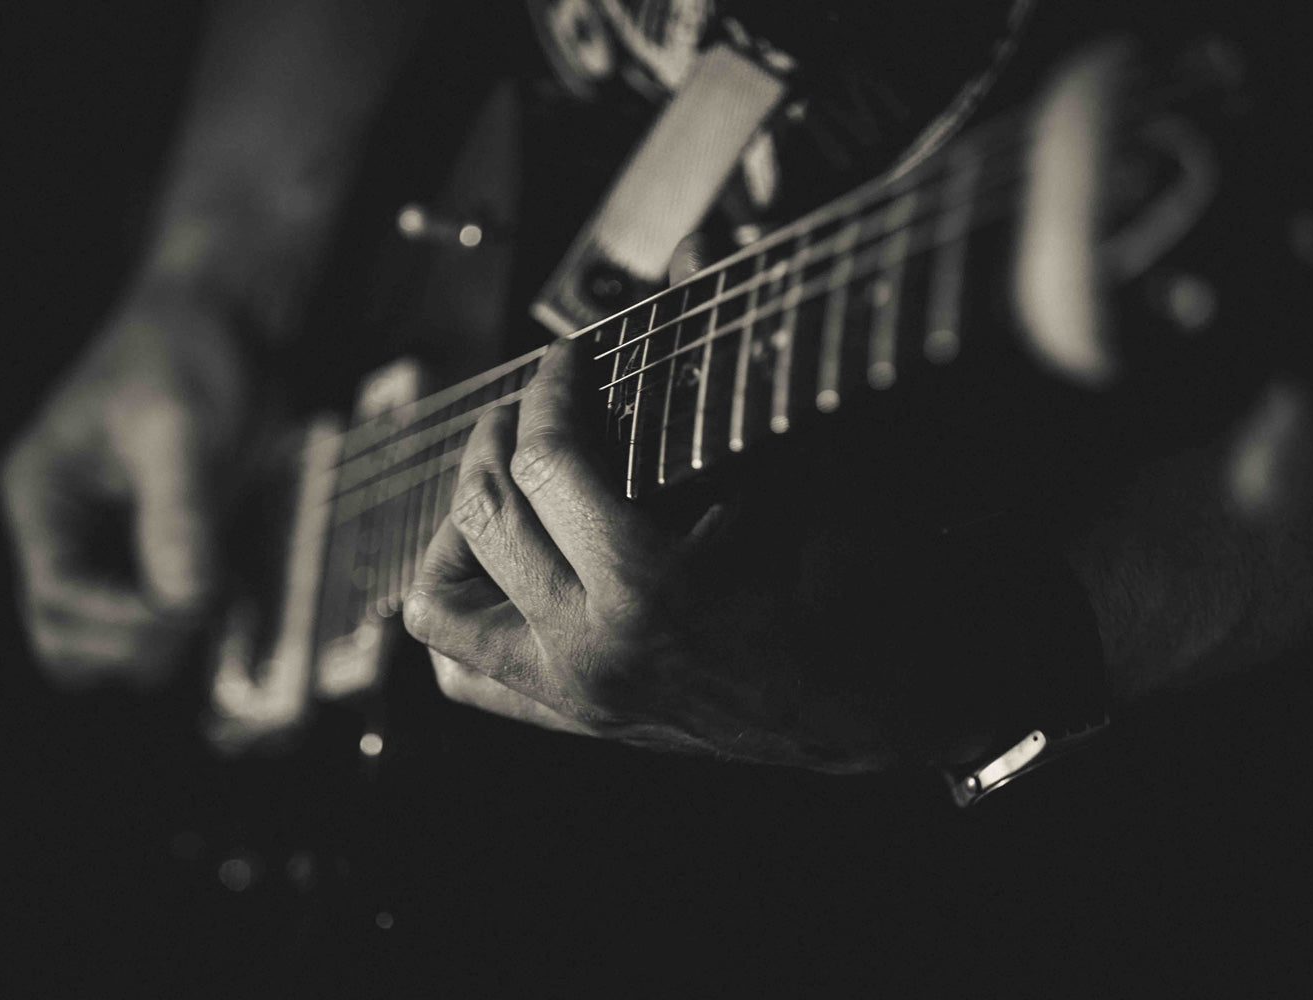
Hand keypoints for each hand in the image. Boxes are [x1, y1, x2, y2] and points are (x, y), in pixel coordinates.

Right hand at [0, 283, 252, 685]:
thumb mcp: (183, 425)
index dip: (118, 618)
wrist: (228, 325)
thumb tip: (182, 599)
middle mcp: (68, 531)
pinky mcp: (159, 551)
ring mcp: (112, 545)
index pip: (57, 595)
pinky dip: (193, 621)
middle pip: (67, 638)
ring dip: (164, 642)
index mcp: (46, 496)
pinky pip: (163, 616)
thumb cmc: (190, 352)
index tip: (183, 610)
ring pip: (115, 639)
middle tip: (201, 614)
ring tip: (222, 600)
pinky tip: (235, 594)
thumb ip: (179, 510)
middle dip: (130, 642)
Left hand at [403, 339, 905, 772]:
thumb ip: (731, 377)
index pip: (548, 462)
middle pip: (485, 514)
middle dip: (497, 438)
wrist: (871, 708)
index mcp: (650, 587)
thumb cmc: (854, 596)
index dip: (551, 390)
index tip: (566, 360)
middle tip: (528, 409)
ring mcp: (572, 694)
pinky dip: (463, 616)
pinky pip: (465, 675)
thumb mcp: (800, 479)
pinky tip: (497, 571)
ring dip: (454, 530)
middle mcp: (592, 649)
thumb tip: (695, 254)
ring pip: (441, 605)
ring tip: (495, 491)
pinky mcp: (571, 719)